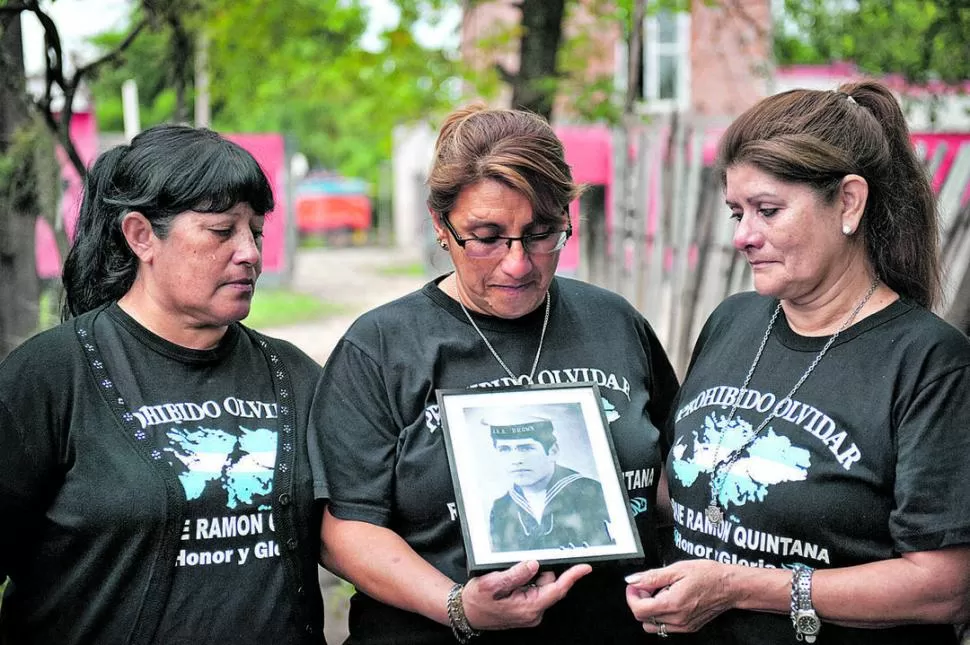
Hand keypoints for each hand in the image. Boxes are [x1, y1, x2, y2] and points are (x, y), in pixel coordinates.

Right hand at [461, 560, 591, 629]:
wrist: (466, 613)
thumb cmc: (477, 600)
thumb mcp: (492, 583)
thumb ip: (516, 574)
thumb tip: (534, 564)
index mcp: (529, 606)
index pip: (557, 589)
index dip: (572, 577)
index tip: (585, 567)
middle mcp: (533, 612)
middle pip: (549, 584)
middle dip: (538, 572)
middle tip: (516, 570)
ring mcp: (530, 612)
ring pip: (541, 586)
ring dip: (529, 577)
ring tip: (508, 579)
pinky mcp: (526, 609)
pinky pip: (534, 590)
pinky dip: (525, 583)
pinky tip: (510, 584)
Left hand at [625, 560, 735, 635]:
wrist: (730, 586)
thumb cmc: (708, 575)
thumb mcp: (677, 569)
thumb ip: (651, 577)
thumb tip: (632, 580)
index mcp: (672, 604)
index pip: (638, 609)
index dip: (632, 596)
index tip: (635, 585)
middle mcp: (677, 619)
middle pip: (643, 619)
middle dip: (640, 601)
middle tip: (647, 587)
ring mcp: (683, 626)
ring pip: (653, 626)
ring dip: (650, 610)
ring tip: (659, 593)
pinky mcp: (689, 627)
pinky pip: (666, 627)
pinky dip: (661, 615)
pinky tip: (669, 600)